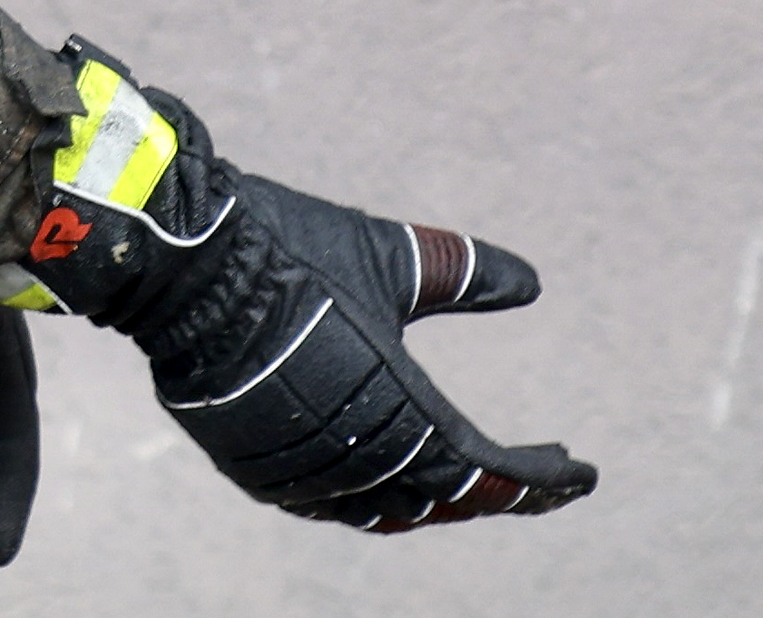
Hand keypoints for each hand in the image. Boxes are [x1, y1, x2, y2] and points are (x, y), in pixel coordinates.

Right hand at [7, 49, 595, 531]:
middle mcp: (352, 460)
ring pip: (389, 510)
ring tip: (481, 480)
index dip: (540, 481)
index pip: (488, 472)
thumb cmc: (290, 251)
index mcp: (397, 411)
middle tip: (547, 481)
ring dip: (439, 499)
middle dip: (501, 494)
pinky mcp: (258, 470)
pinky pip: (336, 505)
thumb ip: (462, 272)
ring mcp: (299, 475)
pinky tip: (394, 477)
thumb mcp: (389, 255)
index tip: (583, 474)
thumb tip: (533, 285)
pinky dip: (378, 497)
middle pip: (445, 500)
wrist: (179, 265)